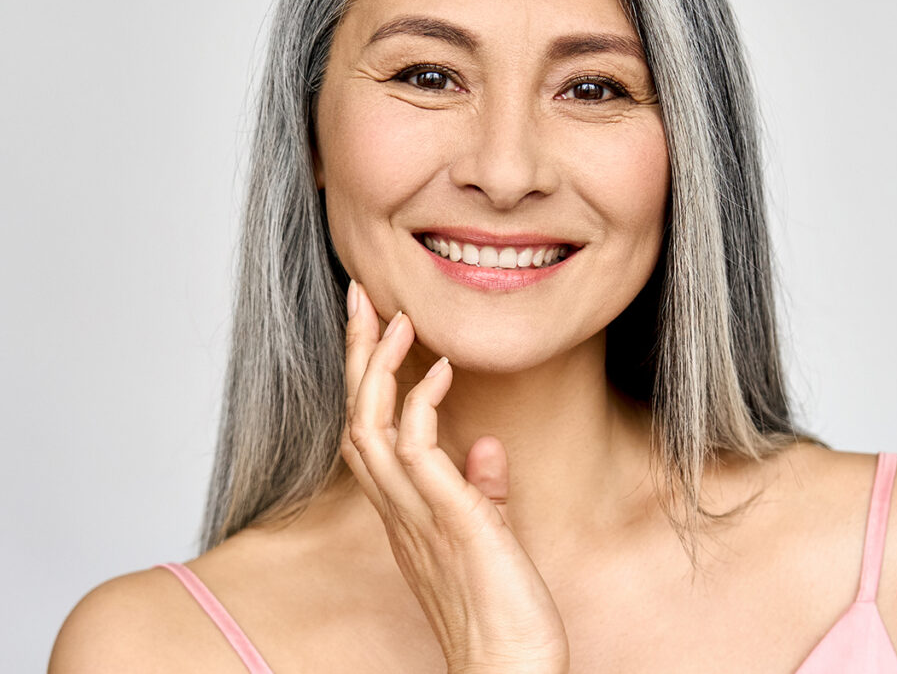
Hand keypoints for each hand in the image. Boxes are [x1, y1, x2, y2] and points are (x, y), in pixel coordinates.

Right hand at [340, 280, 570, 673]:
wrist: (509, 670)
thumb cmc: (500, 609)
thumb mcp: (487, 537)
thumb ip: (480, 491)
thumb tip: (484, 447)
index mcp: (402, 511)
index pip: (367, 429)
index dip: (362, 376)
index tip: (372, 325)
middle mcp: (397, 510)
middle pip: (353, 416)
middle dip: (354, 352)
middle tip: (361, 294)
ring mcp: (416, 515)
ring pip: (368, 425)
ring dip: (378, 366)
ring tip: (397, 316)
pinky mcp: (449, 519)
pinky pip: (417, 449)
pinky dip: (423, 402)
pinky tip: (443, 369)